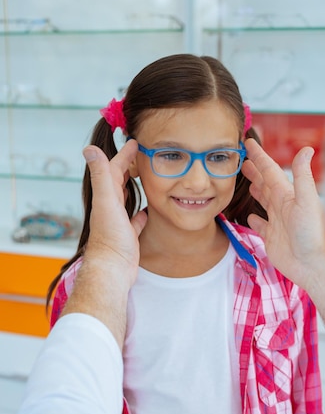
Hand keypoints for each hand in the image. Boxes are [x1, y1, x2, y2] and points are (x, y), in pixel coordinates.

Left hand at [83, 139, 146, 288]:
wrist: (112, 270)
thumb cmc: (111, 240)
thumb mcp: (107, 202)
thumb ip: (101, 176)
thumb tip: (89, 148)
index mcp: (105, 197)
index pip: (113, 169)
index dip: (123, 155)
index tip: (135, 143)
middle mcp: (110, 208)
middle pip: (118, 182)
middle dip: (127, 167)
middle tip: (141, 156)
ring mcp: (118, 222)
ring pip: (125, 200)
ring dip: (133, 188)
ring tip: (143, 178)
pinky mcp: (127, 236)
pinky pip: (134, 221)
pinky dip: (140, 213)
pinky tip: (146, 211)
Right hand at [243, 139, 324, 344]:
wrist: (315, 267)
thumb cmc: (314, 235)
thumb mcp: (308, 201)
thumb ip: (303, 176)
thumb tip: (307, 149)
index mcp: (289, 195)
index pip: (271, 171)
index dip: (259, 157)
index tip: (249, 143)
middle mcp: (283, 206)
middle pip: (266, 184)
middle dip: (255, 171)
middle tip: (242, 160)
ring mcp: (278, 223)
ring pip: (264, 202)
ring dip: (256, 191)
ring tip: (247, 182)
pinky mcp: (273, 240)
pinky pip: (261, 227)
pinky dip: (255, 220)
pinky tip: (251, 216)